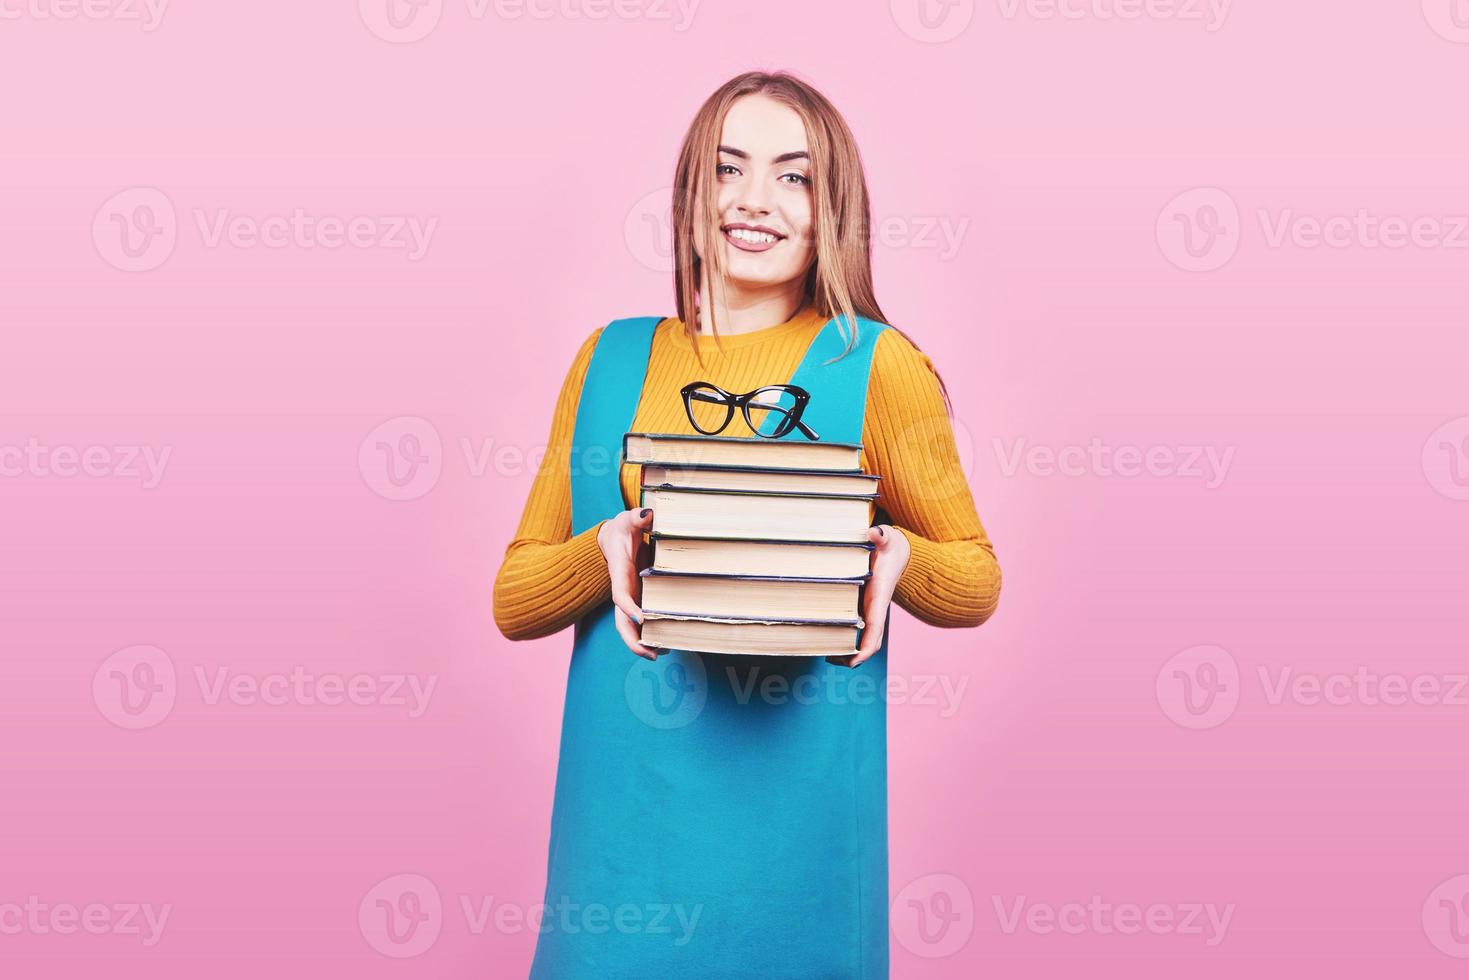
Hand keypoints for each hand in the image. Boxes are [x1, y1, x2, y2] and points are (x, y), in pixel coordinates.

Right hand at [597, 507, 658, 659]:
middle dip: (633, 640)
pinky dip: (651, 633)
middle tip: (652, 653)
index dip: (628, 607)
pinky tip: (667, 641)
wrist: (614, 539)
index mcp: (619, 572)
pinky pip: (642, 620)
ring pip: (631, 626)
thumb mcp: (628, 520)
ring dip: (643, 642)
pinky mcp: (638, 599)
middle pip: (622, 621)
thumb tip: (649, 514)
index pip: (619, 594)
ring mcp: (630, 597)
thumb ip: (637, 518)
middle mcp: (623, 589)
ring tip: (663, 652)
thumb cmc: (623, 529)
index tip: (642, 618)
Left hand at [828, 524, 910, 668]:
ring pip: (864, 639)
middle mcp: (876, 609)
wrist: (901, 554)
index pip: (876, 627)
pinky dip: (847, 640)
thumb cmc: (890, 546)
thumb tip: (874, 533)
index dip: (866, 646)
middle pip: (871, 642)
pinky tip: (829, 639)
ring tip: (827, 654)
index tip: (854, 659)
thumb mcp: (888, 538)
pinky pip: (859, 631)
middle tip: (831, 659)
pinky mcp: (865, 609)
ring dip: (849, 651)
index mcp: (880, 596)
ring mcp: (871, 611)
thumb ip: (882, 536)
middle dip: (855, 656)